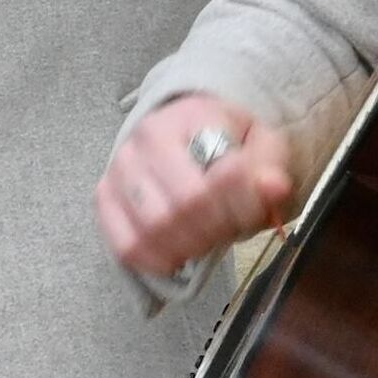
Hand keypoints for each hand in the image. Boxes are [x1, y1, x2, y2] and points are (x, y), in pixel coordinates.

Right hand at [99, 96, 301, 278]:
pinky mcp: (104, 198)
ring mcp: (119, 169)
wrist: (183, 131)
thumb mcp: (261, 144)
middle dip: (218, 229)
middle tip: (229, 229)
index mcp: (191, 116)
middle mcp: (145, 138)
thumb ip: (270, 167)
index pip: (225, 174)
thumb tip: (274, 189)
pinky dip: (156, 261)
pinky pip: (126, 246)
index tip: (256, 209)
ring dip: (190, 247)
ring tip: (205, 239)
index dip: (248, 205)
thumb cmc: (225, 142)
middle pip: (187, 206)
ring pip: (154, 229)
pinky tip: (177, 256)